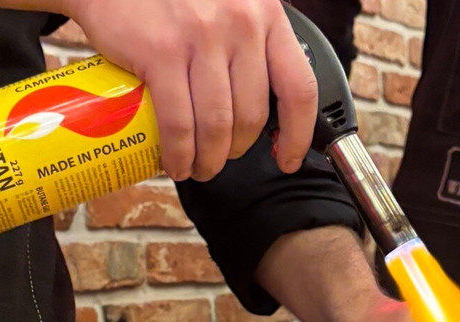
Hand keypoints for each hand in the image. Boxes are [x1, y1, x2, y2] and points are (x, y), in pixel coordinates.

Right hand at [65, 0, 317, 181]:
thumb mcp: (230, 3)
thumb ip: (251, 41)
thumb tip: (263, 97)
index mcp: (266, 15)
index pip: (298, 88)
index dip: (297, 135)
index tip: (287, 158)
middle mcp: (241, 24)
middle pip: (253, 115)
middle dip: (237, 150)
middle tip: (222, 158)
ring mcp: (201, 38)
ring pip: (217, 126)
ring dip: (209, 160)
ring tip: (197, 168)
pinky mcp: (161, 53)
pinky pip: (178, 123)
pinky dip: (179, 154)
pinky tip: (175, 164)